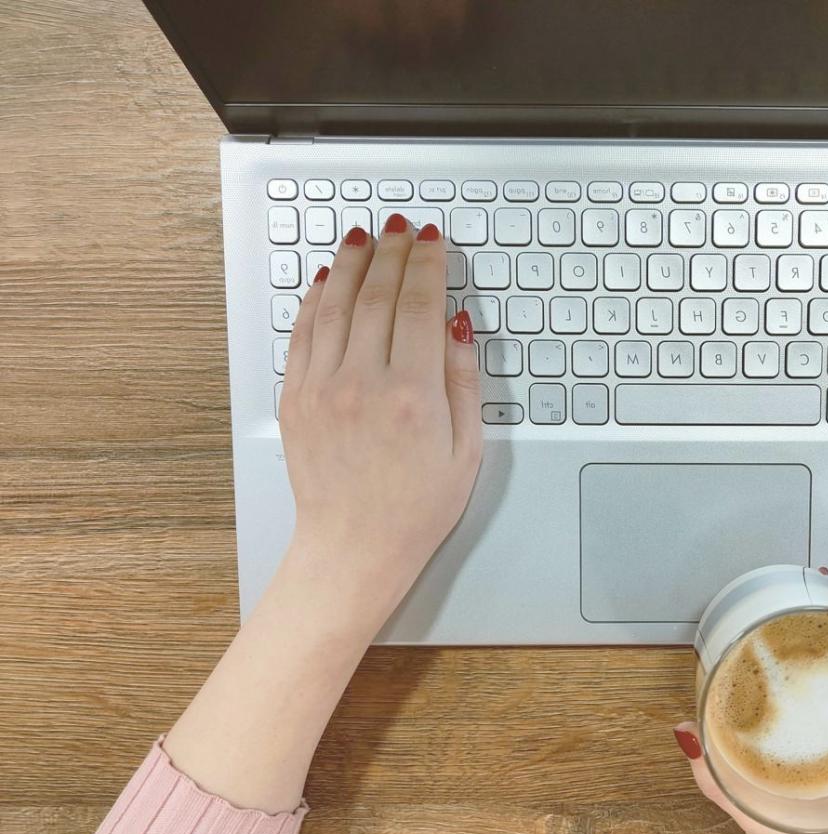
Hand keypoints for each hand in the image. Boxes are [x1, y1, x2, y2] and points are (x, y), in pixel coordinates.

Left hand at [278, 216, 481, 611]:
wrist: (355, 546)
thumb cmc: (416, 507)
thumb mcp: (466, 449)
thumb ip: (464, 382)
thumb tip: (458, 327)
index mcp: (414, 395)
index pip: (421, 305)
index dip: (428, 264)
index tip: (433, 241)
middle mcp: (364, 383)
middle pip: (378, 295)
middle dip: (393, 253)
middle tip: (403, 228)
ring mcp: (324, 388)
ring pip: (336, 304)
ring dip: (352, 264)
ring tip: (364, 237)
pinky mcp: (297, 399)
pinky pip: (304, 333)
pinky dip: (316, 299)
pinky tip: (327, 279)